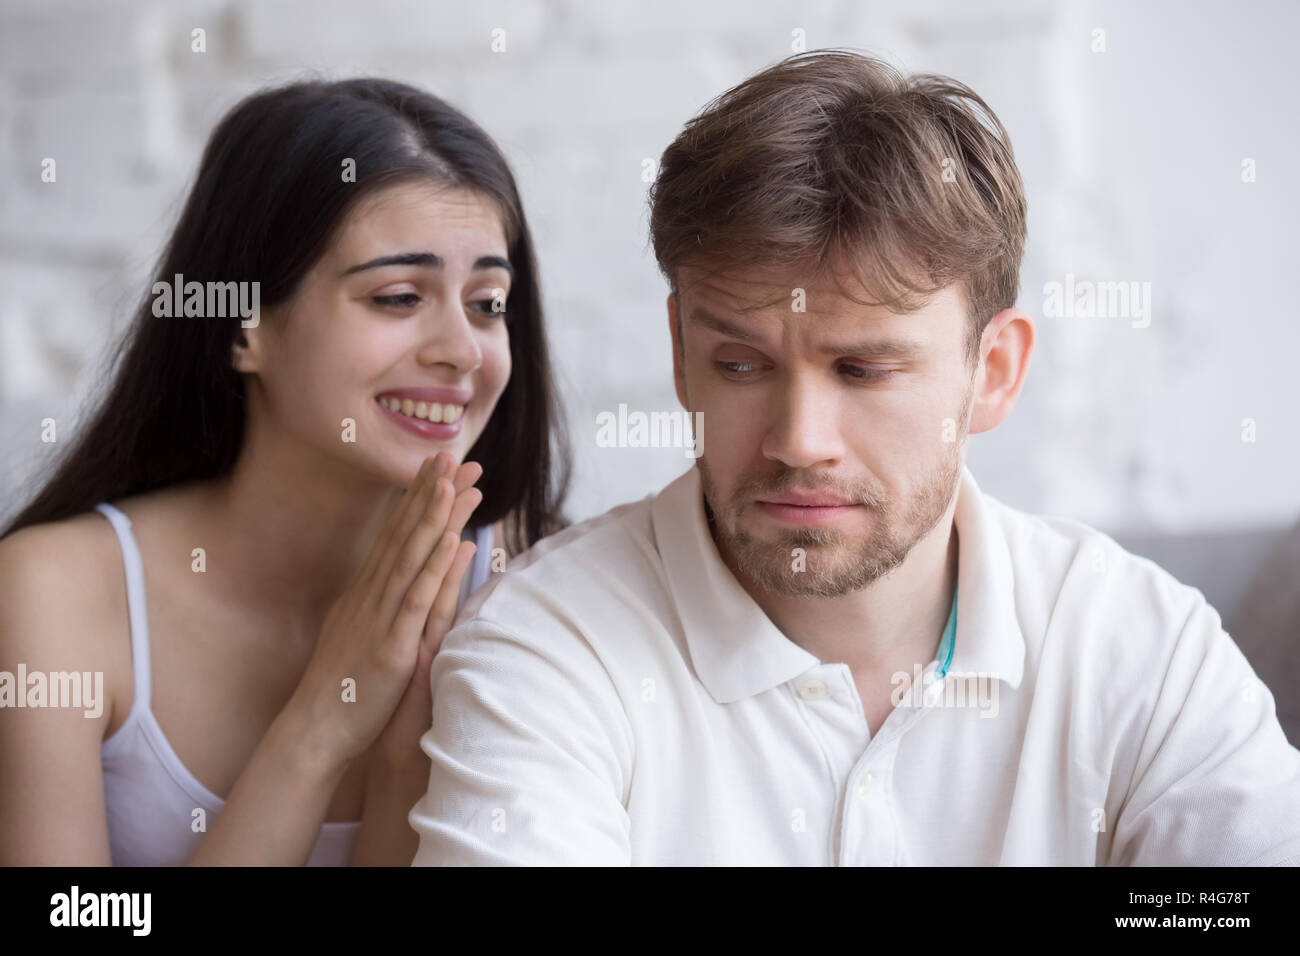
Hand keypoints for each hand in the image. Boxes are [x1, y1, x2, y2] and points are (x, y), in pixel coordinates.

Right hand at [288, 452, 482, 768]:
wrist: (315, 729)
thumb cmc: (343, 685)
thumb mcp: (363, 631)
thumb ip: (384, 602)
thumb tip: (397, 577)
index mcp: (367, 591)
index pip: (397, 533)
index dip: (418, 497)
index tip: (439, 464)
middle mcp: (372, 595)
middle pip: (406, 534)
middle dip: (431, 493)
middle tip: (454, 454)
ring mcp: (380, 617)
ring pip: (412, 557)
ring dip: (433, 518)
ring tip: (453, 481)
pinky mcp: (392, 645)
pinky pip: (417, 601)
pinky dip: (435, 569)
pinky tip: (452, 542)